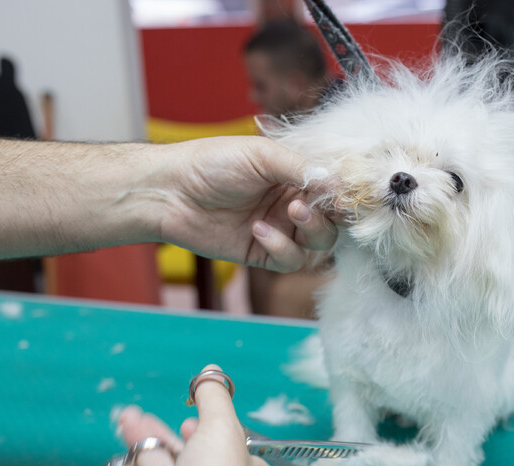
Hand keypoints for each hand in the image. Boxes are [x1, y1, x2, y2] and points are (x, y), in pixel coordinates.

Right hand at [102, 366, 278, 465]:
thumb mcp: (222, 428)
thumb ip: (214, 397)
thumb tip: (211, 371)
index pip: (231, 449)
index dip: (209, 429)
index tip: (189, 419)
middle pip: (191, 462)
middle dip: (161, 434)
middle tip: (136, 415)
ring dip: (142, 449)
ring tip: (123, 424)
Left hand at [147, 136, 336, 271]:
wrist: (169, 192)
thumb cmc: (211, 163)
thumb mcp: (261, 155)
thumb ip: (301, 168)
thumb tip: (338, 184)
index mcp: (295, 175)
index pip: (335, 189)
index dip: (344, 195)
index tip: (344, 195)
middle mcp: (292, 203)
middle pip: (334, 221)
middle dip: (328, 215)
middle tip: (305, 204)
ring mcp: (279, 230)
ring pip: (319, 244)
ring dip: (311, 230)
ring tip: (288, 213)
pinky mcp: (262, 254)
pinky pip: (290, 261)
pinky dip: (281, 248)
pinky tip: (258, 231)